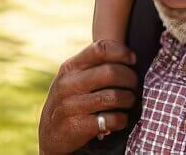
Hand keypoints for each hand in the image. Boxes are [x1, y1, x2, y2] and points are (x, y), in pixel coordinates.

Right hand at [38, 40, 137, 154]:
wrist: (50, 136)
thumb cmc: (71, 101)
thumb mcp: (73, 79)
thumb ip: (93, 66)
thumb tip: (129, 56)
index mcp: (70, 67)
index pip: (99, 49)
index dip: (122, 52)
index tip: (133, 60)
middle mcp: (68, 84)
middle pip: (110, 72)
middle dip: (130, 79)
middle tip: (135, 86)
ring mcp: (71, 105)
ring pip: (113, 96)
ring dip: (129, 100)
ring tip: (129, 102)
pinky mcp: (78, 126)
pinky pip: (111, 119)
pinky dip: (122, 119)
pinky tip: (120, 119)